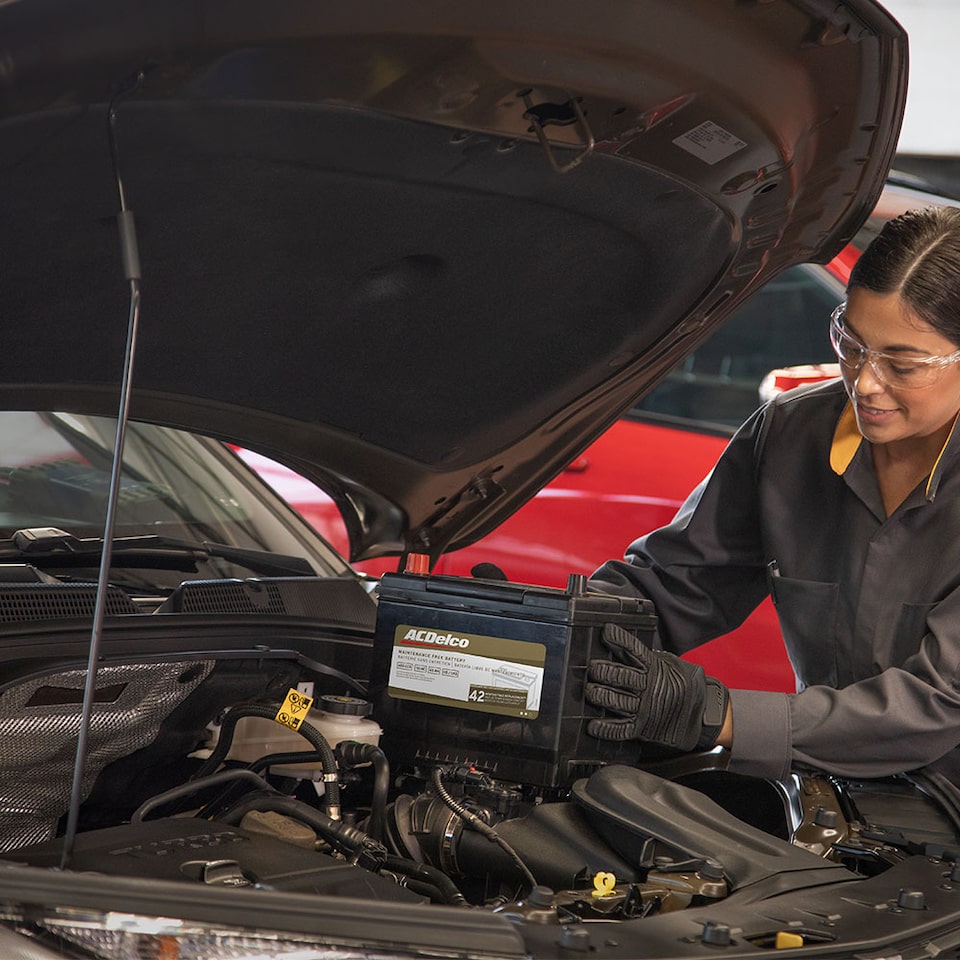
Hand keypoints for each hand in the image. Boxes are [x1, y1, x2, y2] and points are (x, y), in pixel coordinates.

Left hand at [584, 622, 728, 751]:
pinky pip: (622, 729)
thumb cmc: (686, 686)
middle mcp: (649, 687)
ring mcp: (645, 708)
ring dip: (600, 695)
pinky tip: (593, 725)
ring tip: (589, 691)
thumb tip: (626, 647)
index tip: (606, 631)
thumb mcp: (672, 665)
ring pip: (617, 700)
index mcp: (656, 668)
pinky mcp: (643, 727)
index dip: (620, 640)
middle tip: (592, 668)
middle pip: (622, 676)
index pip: (635, 650)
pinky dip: (606, 728)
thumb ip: (651, 658)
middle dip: (604, 671)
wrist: (705, 715)